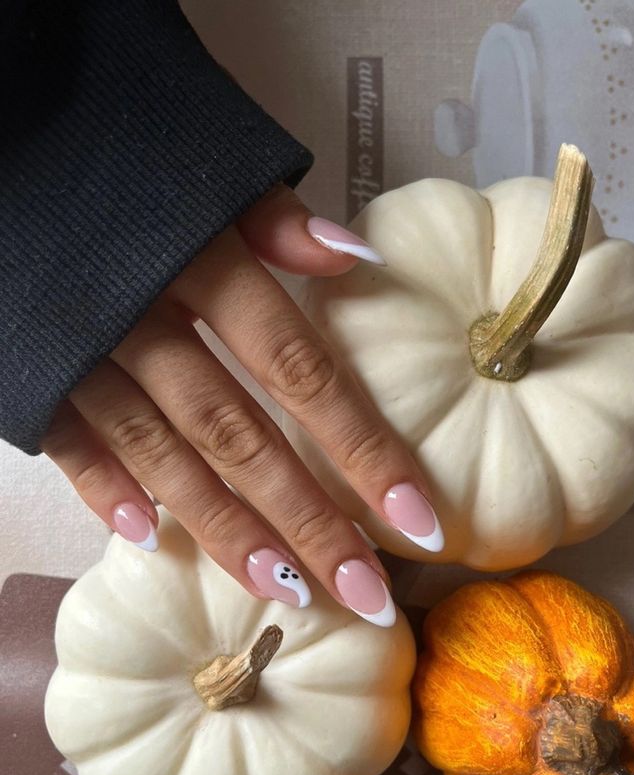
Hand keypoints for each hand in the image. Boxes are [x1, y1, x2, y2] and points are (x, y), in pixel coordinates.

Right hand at [40, 185, 442, 626]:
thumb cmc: (114, 142)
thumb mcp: (201, 161)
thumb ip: (275, 217)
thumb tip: (359, 259)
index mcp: (200, 263)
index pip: (302, 372)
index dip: (363, 450)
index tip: (417, 521)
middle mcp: (145, 321)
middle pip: (242, 438)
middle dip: (308, 522)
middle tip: (365, 597)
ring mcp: (81, 354)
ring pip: (164, 458)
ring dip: (225, 530)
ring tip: (286, 592)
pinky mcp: (29, 373)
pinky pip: (69, 443)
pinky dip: (104, 490)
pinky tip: (146, 540)